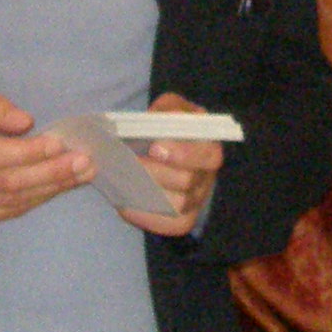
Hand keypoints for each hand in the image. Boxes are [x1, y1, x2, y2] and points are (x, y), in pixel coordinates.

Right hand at [0, 89, 90, 227]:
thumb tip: (26, 123)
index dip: (29, 152)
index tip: (60, 144)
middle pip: (7, 182)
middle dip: (51, 173)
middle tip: (85, 162)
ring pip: (10, 202)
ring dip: (50, 189)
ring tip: (81, 175)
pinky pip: (5, 213)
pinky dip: (35, 200)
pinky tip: (56, 187)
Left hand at [121, 92, 224, 237]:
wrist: (161, 155)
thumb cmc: (168, 129)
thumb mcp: (171, 109)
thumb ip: (168, 108)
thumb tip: (156, 118)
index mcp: (209, 148)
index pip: (207, 155)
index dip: (183, 153)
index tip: (155, 147)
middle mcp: (207, 178)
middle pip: (187, 182)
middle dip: (155, 172)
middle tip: (128, 163)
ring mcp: (196, 201)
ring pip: (176, 205)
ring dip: (145, 192)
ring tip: (122, 179)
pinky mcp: (183, 220)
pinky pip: (167, 223)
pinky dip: (144, 214)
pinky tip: (125, 201)